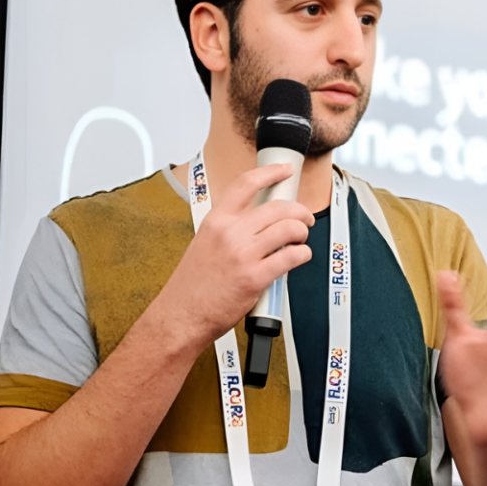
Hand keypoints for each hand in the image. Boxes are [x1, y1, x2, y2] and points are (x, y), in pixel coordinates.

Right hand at [152, 164, 314, 348]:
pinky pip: (291, 257)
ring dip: (302, 232)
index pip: (246, 183)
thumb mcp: (205, 242)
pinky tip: (300, 256)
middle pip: (277, 207)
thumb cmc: (192, 284)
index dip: (271, 172)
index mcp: (216, 220)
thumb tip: (259, 220)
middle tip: (304, 217)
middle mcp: (230, 233)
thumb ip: (230, 228)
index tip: (285, 170)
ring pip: (289, 229)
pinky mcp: (255, 277)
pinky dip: (302, 254)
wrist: (182, 315)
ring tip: (301, 238)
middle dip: (299, 210)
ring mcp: (243, 254)